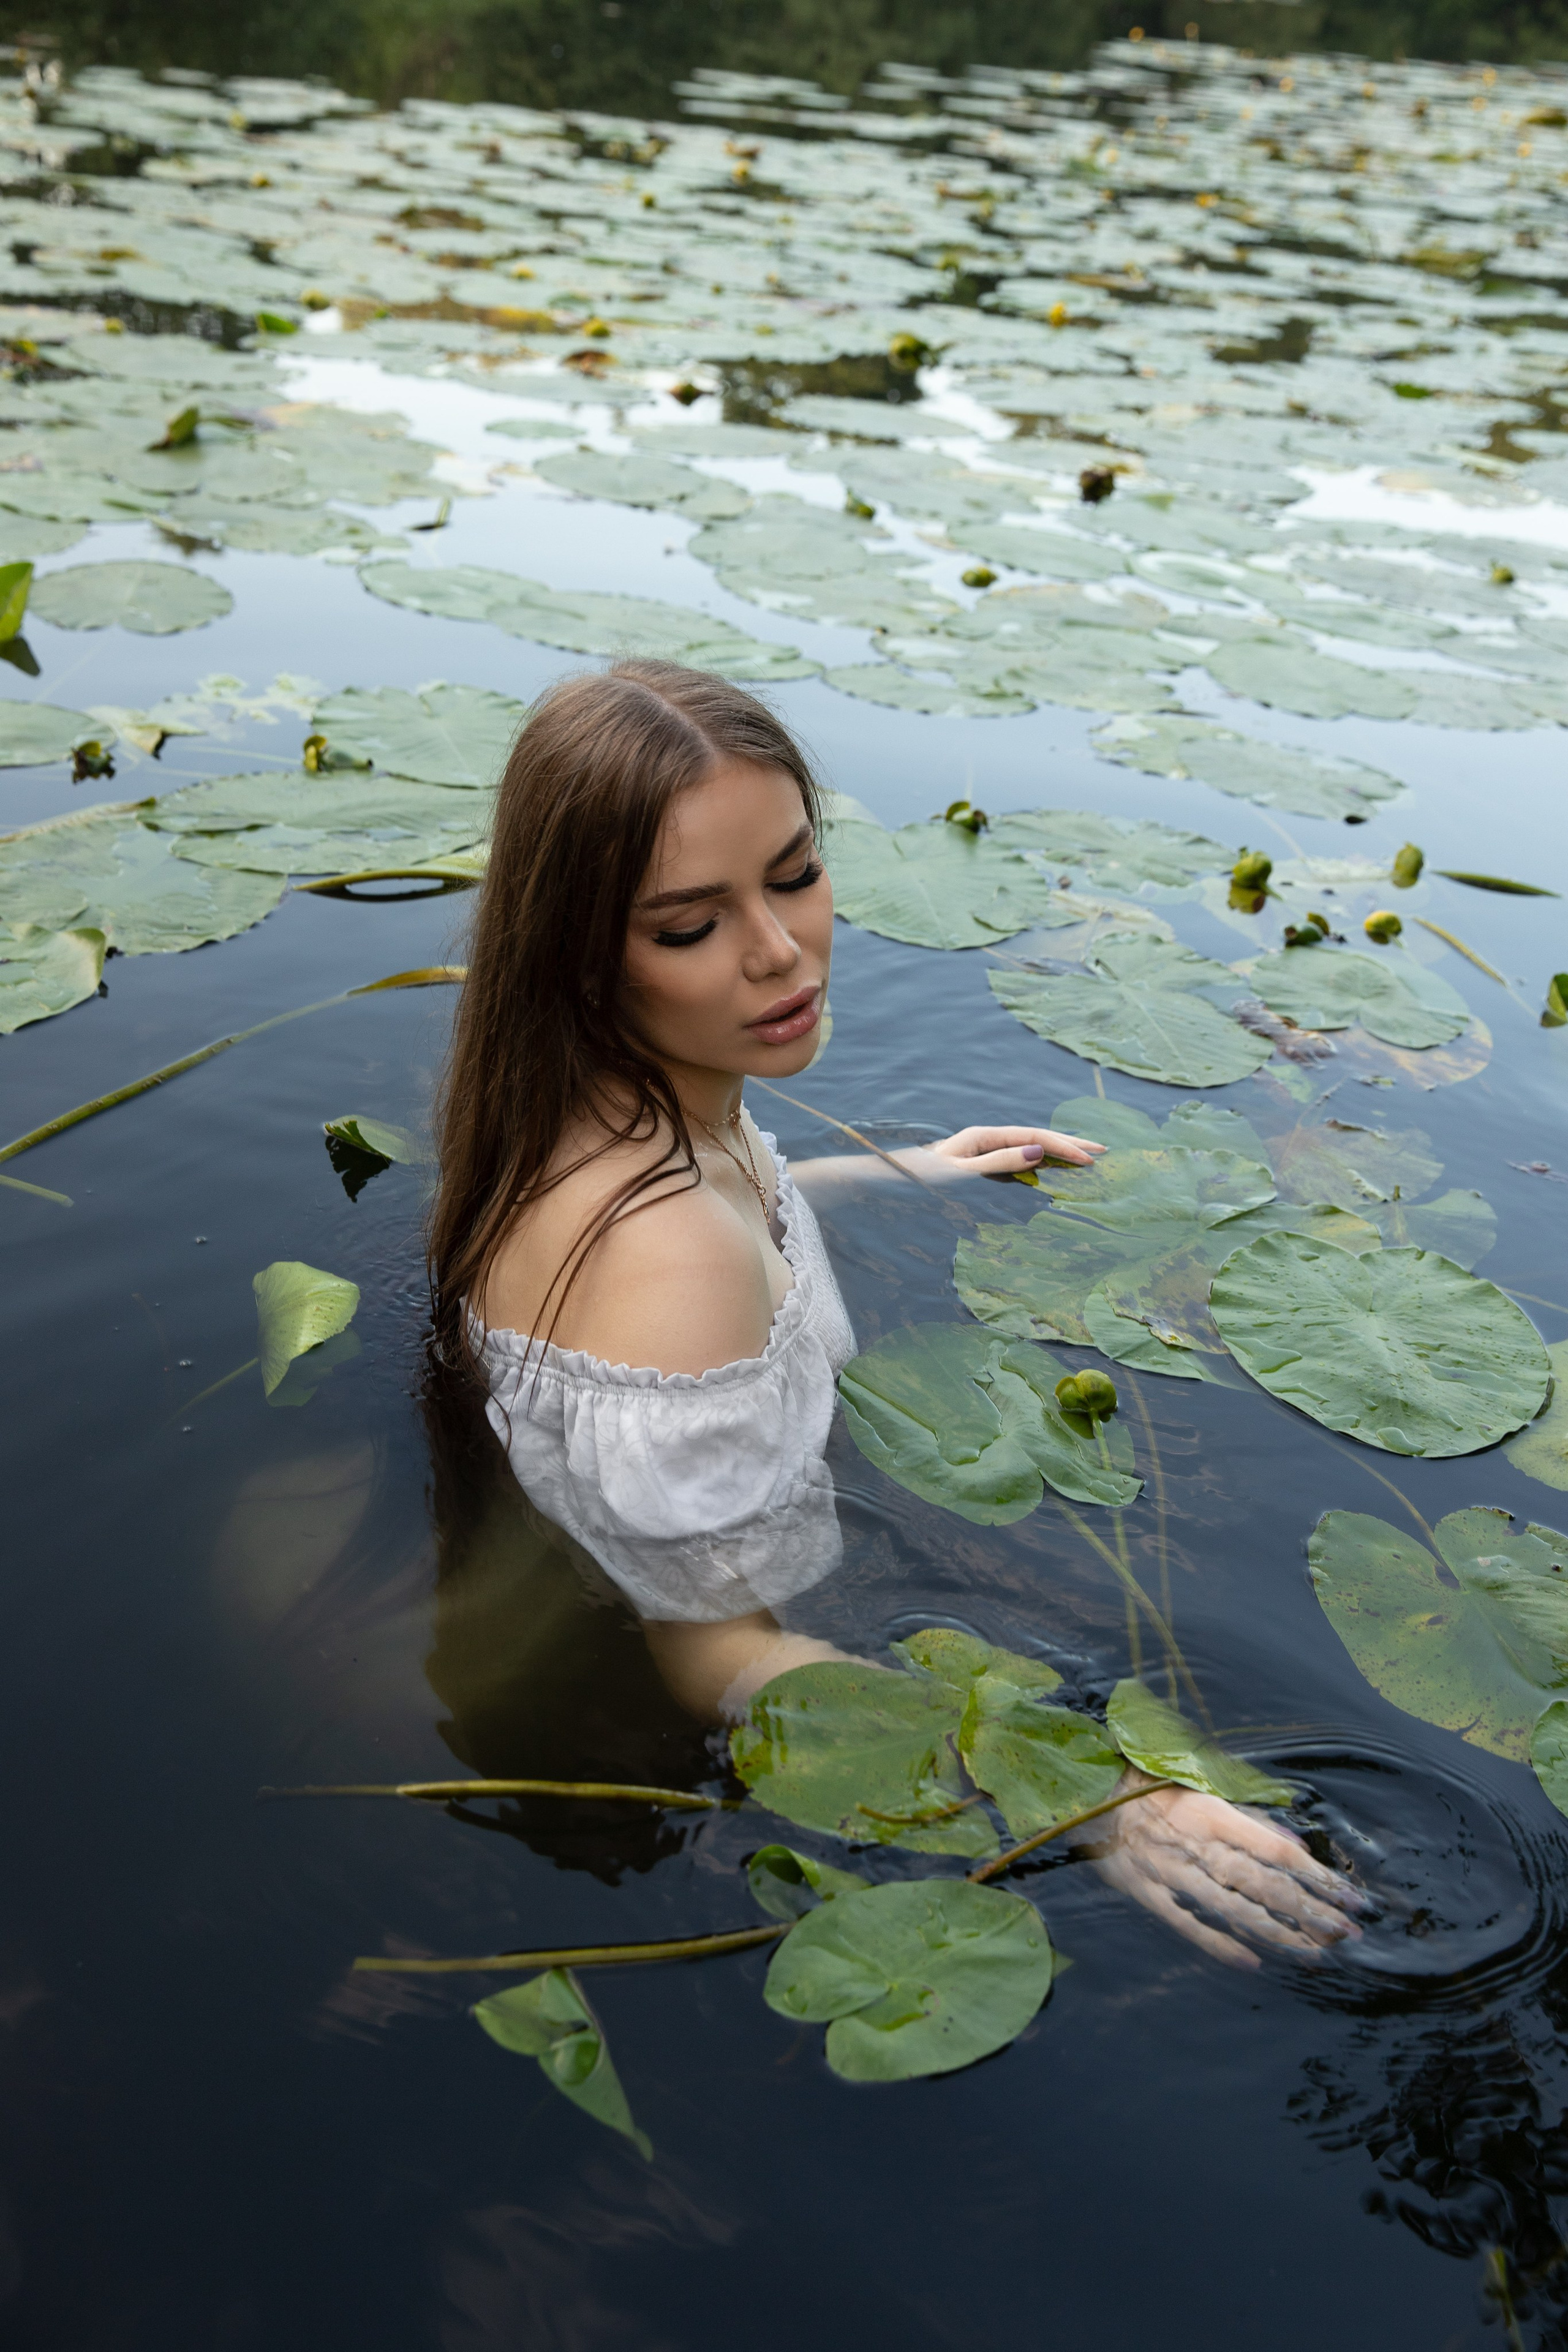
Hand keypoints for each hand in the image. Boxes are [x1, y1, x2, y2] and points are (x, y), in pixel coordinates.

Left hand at [900, 1125, 1106, 1179]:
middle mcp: (986, 1139)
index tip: (1089, 1159)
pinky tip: (1054, 1169)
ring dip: (1058, 1154)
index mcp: (983, 1135)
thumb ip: (998, 1163)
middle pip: (1035, 1138)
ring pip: (1029, 1149)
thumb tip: (1037, 1151)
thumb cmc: (918, 1179)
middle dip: (1069, 1144)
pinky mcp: (980, 1165)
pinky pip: (1017, 1162)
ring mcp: (983, 1151)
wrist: (887, 1181)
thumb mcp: (959, 1174)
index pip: (1033, 1137)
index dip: (1063, 1147)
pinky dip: (1041, 1165)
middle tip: (1103, 1151)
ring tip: (1086, 1158)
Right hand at [1085, 1772, 1365, 1969]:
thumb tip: (1293, 1841)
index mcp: (1211, 1811)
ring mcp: (1170, 1871)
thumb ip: (1246, 1813)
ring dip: (1278, 1933)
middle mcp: (1195, 1844)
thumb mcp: (1199, 1782)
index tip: (1350, 1895)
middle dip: (1311, 1911)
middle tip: (1350, 1933)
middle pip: (1262, 1884)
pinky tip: (1252, 1963)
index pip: (1276, 1850)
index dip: (1317, 1875)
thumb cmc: (1149, 1781)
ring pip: (1232, 1908)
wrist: (1083, 1788)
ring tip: (1316, 1954)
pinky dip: (1218, 1945)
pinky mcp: (1145, 1891)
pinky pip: (1186, 1923)